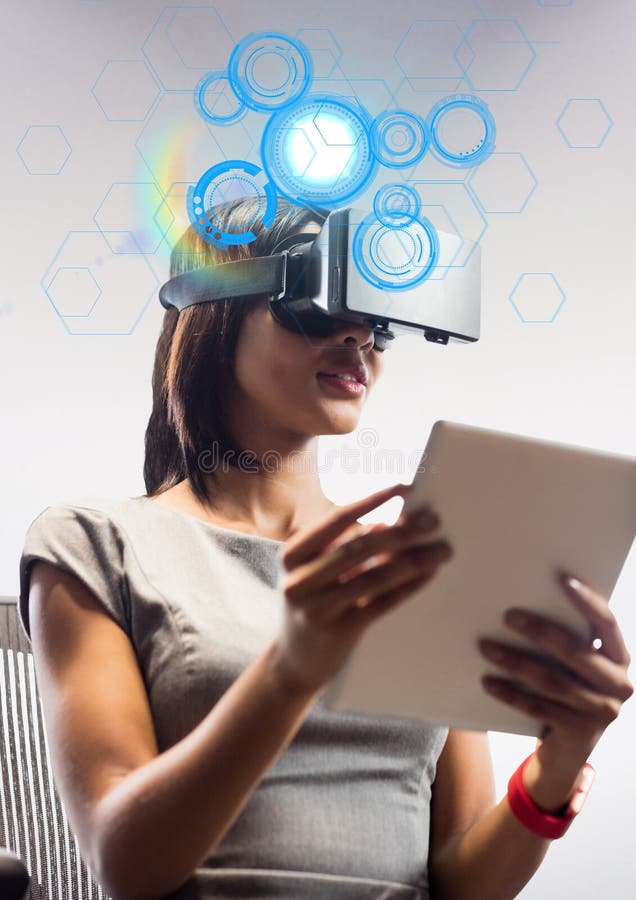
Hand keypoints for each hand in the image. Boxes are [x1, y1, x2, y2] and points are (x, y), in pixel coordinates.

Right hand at [273, 482, 453, 695]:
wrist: (294, 662)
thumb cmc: (312, 603)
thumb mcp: (317, 571)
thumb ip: (345, 546)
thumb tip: (389, 522)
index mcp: (292, 555)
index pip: (337, 519)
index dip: (373, 500)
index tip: (405, 487)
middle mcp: (299, 580)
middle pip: (360, 547)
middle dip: (402, 530)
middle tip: (434, 520)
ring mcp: (318, 608)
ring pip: (376, 576)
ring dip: (415, 560)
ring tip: (442, 550)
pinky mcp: (340, 632)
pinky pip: (383, 603)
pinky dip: (409, 585)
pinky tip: (429, 574)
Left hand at [477, 571, 633, 794]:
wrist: (570, 748)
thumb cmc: (569, 688)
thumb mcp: (576, 665)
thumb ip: (568, 637)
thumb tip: (526, 598)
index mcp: (619, 657)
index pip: (607, 622)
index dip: (587, 601)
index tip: (563, 579)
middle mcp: (619, 684)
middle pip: (576, 651)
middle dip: (540, 630)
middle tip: (508, 615)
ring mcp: (603, 711)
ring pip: (553, 680)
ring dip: (516, 662)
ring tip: (486, 647)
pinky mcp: (580, 732)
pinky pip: (539, 708)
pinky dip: (511, 693)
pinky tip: (488, 681)